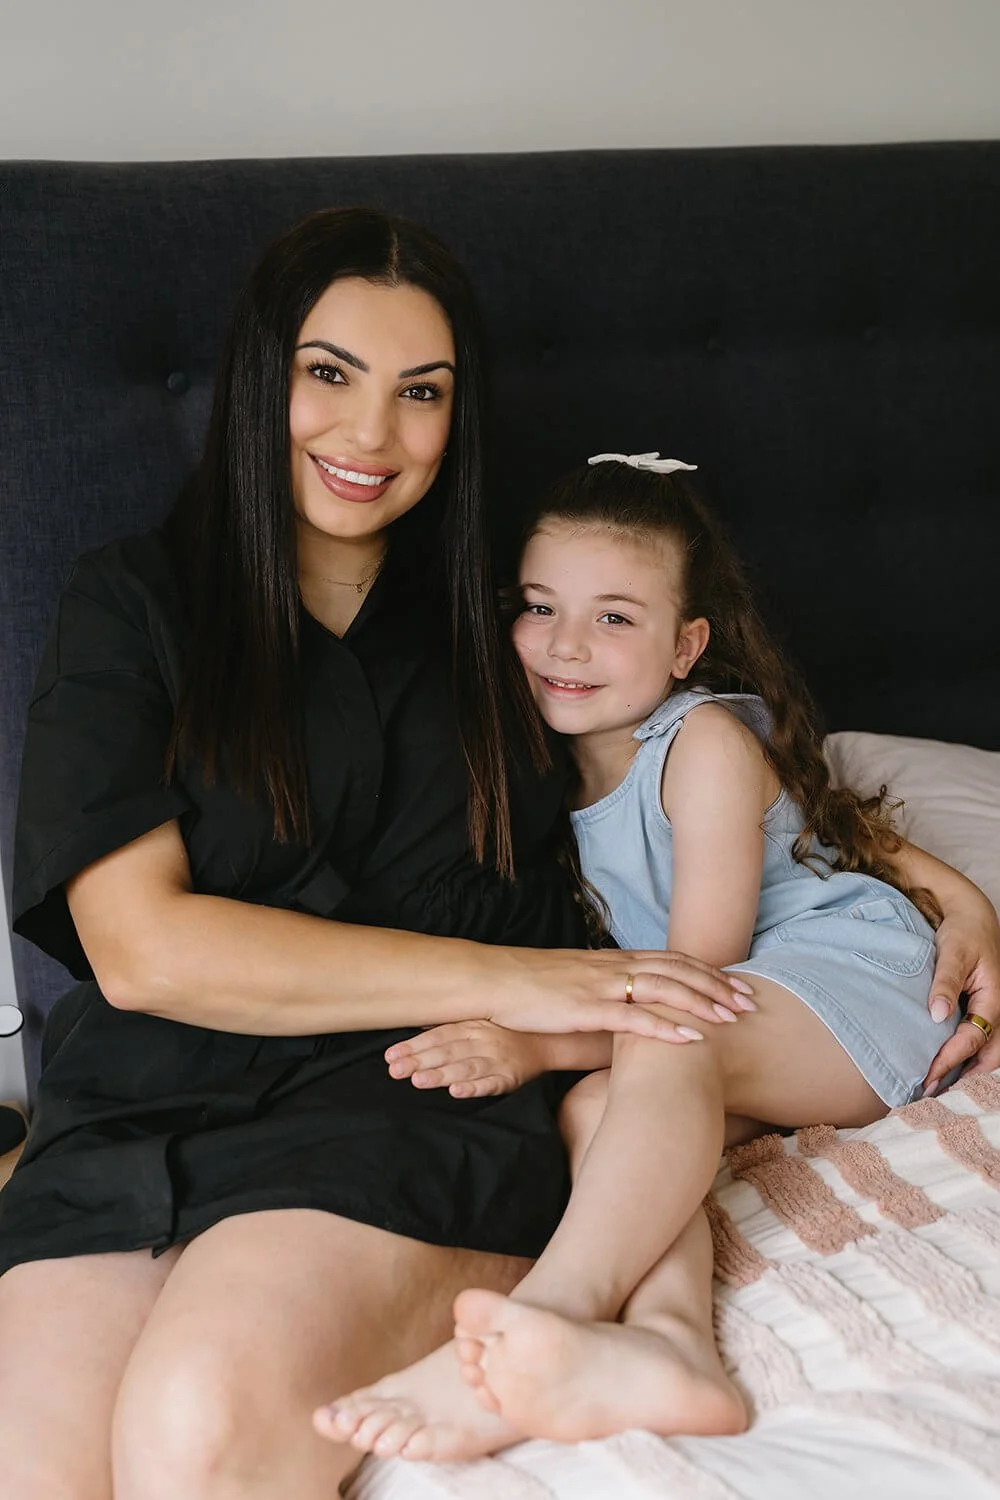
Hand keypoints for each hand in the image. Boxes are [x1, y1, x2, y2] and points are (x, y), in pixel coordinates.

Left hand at [386, 1022, 545, 1098]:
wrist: (546, 1041)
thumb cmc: (504, 1033)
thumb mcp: (477, 1022)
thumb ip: (449, 1025)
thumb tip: (417, 1024)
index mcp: (471, 1025)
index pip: (438, 1035)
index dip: (413, 1046)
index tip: (391, 1056)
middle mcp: (482, 1040)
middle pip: (447, 1051)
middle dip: (419, 1061)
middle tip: (396, 1070)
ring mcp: (496, 1059)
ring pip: (465, 1067)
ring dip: (441, 1074)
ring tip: (418, 1081)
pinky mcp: (510, 1078)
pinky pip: (490, 1083)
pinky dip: (474, 1087)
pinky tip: (457, 1092)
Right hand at [488, 945, 755, 1044]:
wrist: (494, 979)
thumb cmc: (531, 985)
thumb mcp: (576, 980)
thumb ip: (605, 987)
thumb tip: (628, 1002)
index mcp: (613, 960)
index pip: (671, 960)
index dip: (707, 972)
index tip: (736, 984)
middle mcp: (614, 968)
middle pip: (677, 972)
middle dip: (717, 986)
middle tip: (750, 1002)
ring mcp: (602, 987)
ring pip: (664, 990)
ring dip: (702, 1004)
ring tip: (732, 1019)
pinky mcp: (587, 1010)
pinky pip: (634, 1019)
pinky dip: (667, 1028)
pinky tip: (692, 1040)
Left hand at [923, 900, 999, 1092]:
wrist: (971, 918)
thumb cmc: (963, 933)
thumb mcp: (953, 952)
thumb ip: (945, 982)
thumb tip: (937, 1014)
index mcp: (994, 999)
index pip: (974, 1038)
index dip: (950, 1058)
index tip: (928, 1074)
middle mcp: (998, 1011)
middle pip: (989, 1057)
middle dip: (964, 1078)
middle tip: (933, 1094)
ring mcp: (993, 1013)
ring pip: (988, 1053)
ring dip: (967, 1072)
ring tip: (939, 1089)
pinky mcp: (983, 1012)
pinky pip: (980, 1042)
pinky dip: (966, 1058)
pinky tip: (948, 1068)